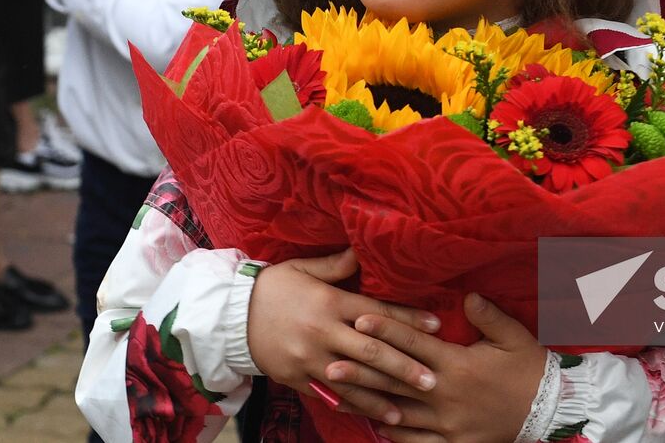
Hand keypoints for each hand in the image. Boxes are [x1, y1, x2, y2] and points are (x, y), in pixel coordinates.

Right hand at [246, 249, 442, 427]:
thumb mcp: (301, 267)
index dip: (408, 319)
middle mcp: (323, 332)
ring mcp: (309, 358)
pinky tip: (370, 415)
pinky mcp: (296, 378)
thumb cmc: (272, 287)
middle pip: (372, 350)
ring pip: (353, 380)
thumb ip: (336, 265)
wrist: (228, 315)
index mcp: (329, 301)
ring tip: (408, 409)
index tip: (436, 327)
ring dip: (382, 395)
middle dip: (404, 366)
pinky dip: (351, 405)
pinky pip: (328, 395)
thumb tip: (364, 250)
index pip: (377, 311)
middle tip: (433, 379)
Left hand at [348, 293, 546, 442]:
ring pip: (398, 413)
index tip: (359, 319)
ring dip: (367, 403)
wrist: (550, 412)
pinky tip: (374, 426)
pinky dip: (393, 435)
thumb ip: (488, 315)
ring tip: (339, 397)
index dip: (385, 330)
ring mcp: (447, 424)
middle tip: (330, 363)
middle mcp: (445, 394)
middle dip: (361, 371)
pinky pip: (416, 442)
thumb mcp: (514, 336)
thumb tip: (466, 295)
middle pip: (395, 380)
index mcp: (457, 364)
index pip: (413, 343)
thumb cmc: (530, 368)